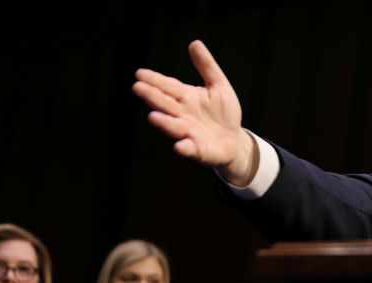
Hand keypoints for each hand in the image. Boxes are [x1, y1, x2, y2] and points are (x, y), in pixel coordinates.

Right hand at [132, 40, 257, 185]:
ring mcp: (188, 132)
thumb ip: (207, 67)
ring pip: (173, 126)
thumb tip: (194, 43)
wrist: (234, 140)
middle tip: (137, 87)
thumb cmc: (224, 113)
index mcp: (186, 97)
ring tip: (152, 116)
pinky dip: (184, 148)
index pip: (168, 86)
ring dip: (164, 122)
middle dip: (152, 97)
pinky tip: (179, 146)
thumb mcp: (219, 86)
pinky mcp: (197, 150)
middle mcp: (182, 114)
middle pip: (165, 104)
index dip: (155, 80)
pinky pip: (189, 149)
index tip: (140, 73)